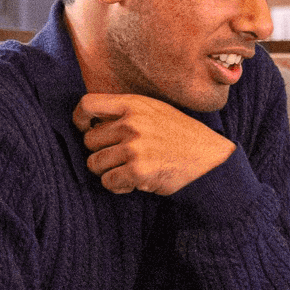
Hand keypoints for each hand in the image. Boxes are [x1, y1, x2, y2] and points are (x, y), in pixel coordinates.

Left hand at [73, 93, 236, 194]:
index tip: (84, 129)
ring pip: (95, 163)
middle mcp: (132, 123)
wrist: (209, 158)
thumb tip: (91, 123)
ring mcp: (135, 147)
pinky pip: (108, 181)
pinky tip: (134, 181)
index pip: (88, 105)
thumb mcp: (154, 110)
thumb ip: (126, 112)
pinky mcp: (138, 171)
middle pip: (89, 140)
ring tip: (128, 169)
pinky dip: (118, 185)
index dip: (79, 119)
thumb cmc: (179, 135)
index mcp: (134, 104)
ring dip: (108, 171)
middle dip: (100, 151)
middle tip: (120, 157)